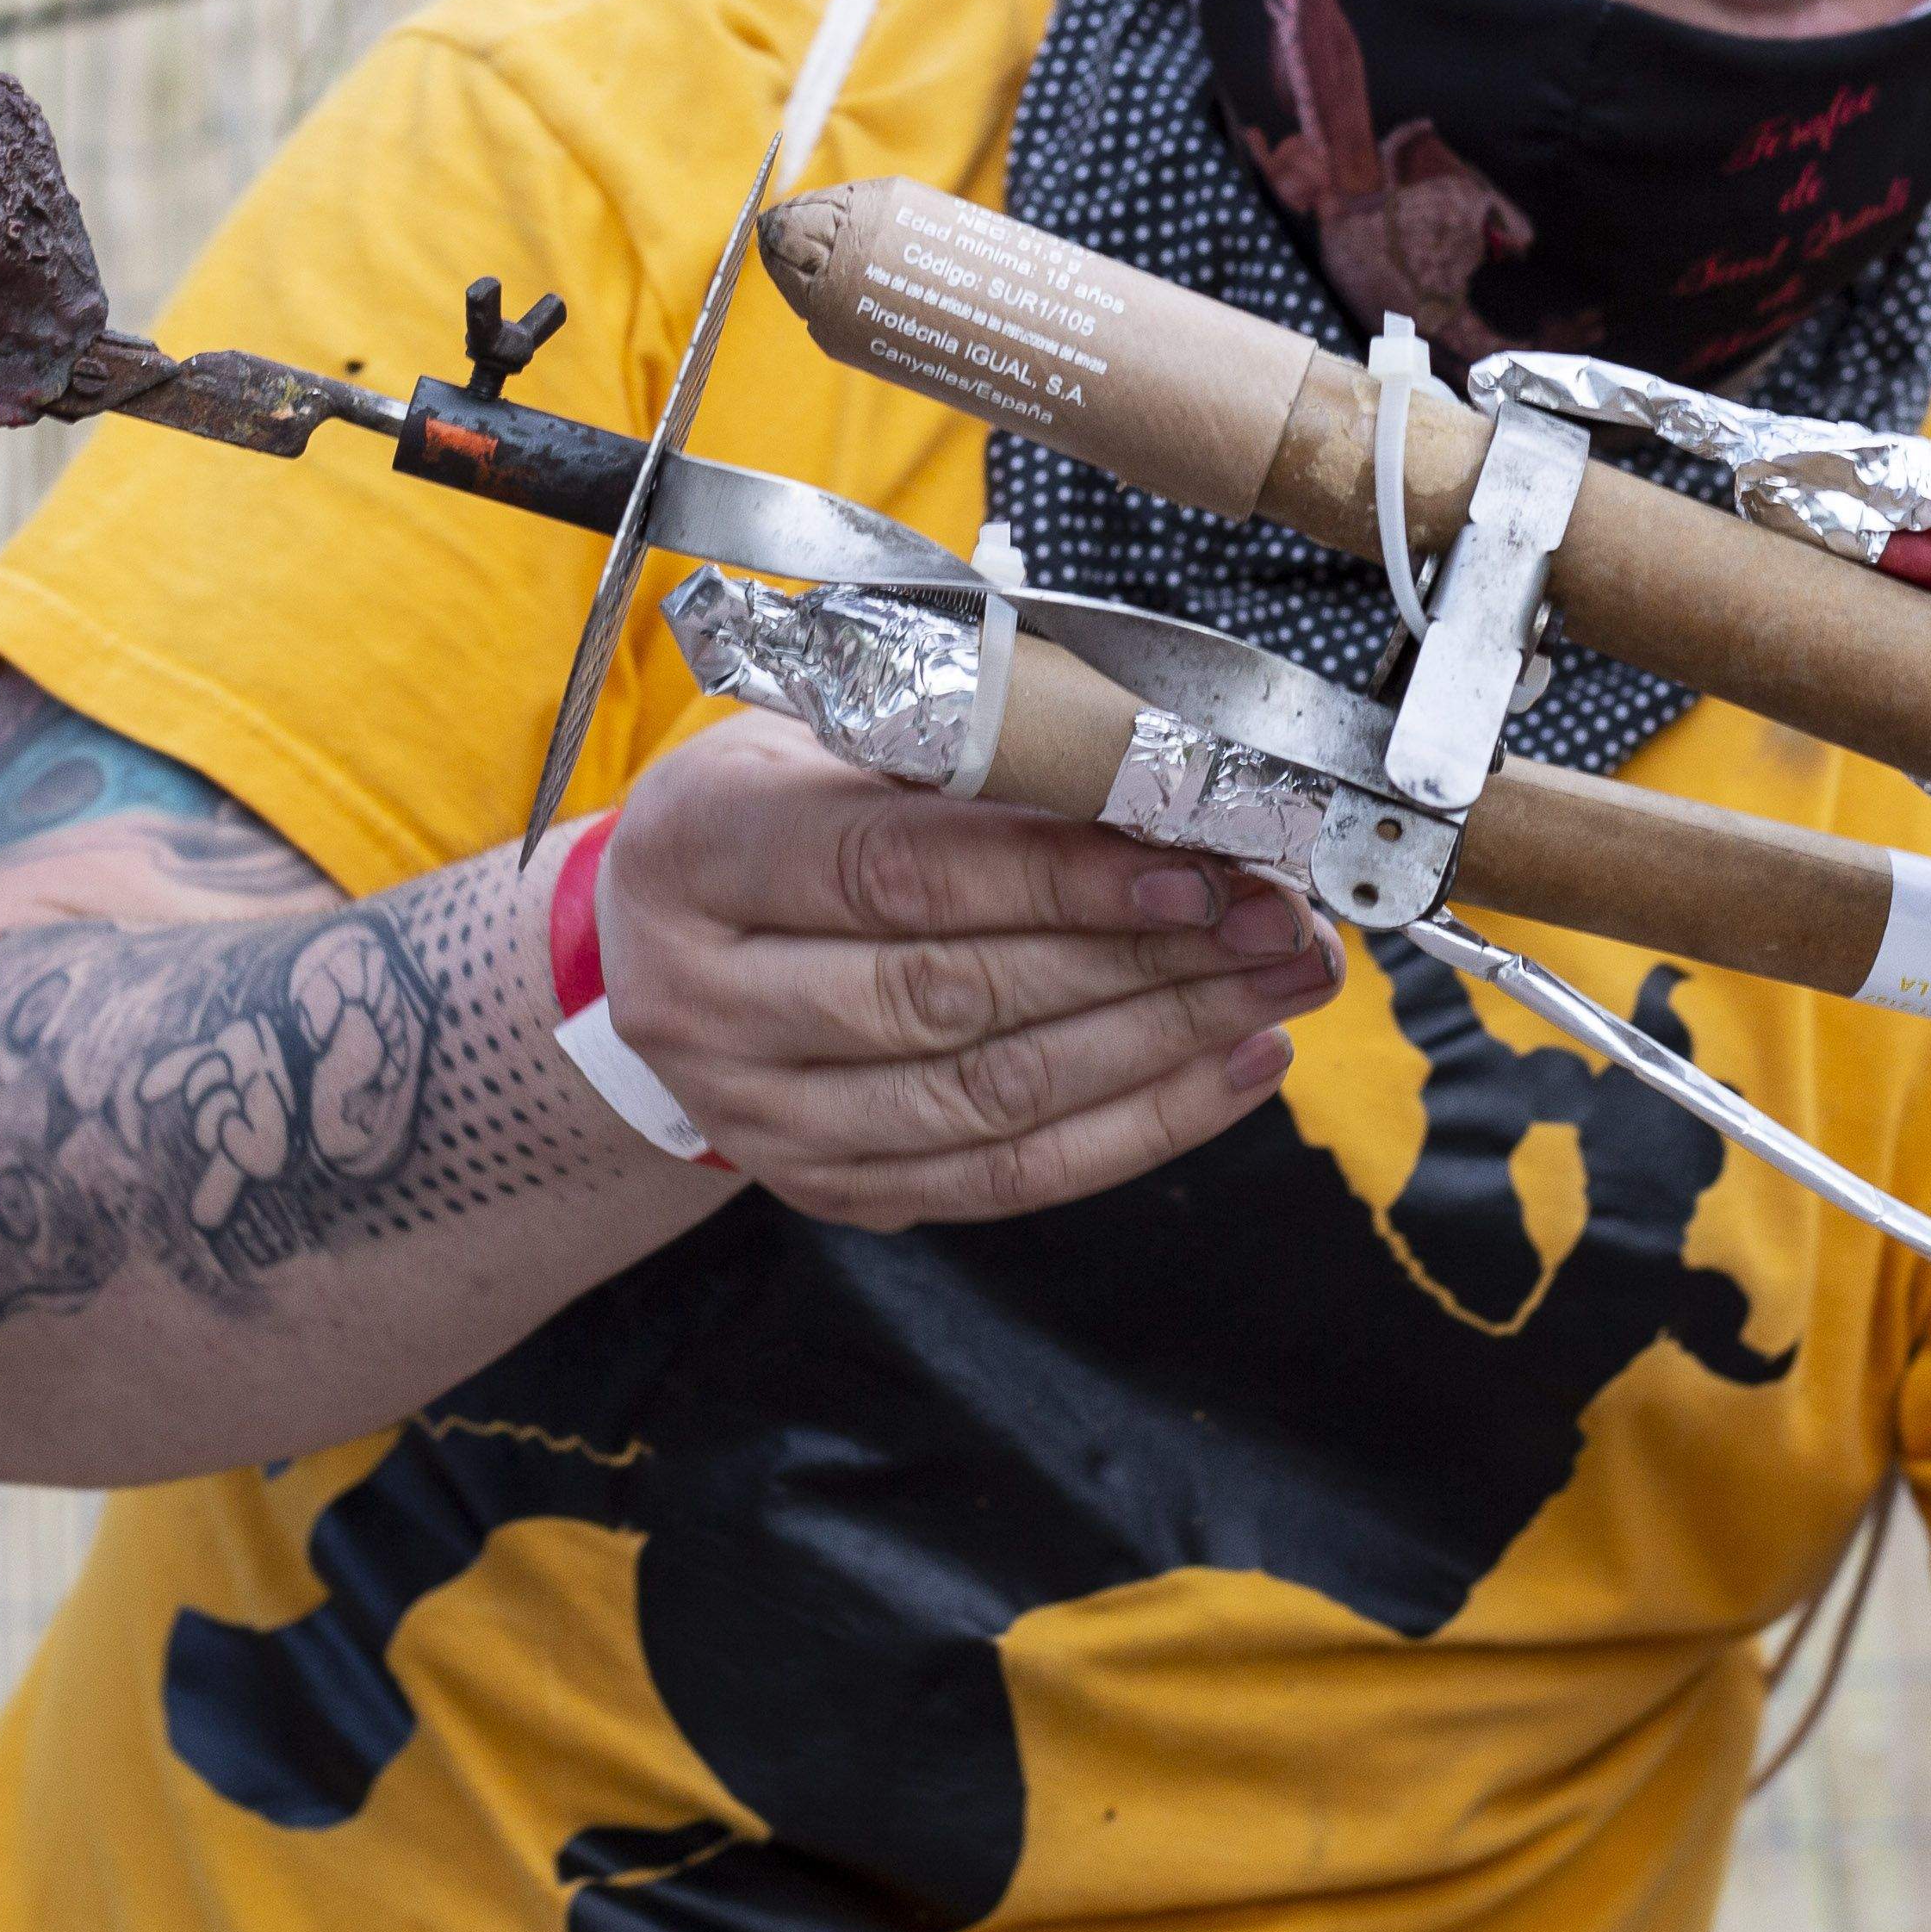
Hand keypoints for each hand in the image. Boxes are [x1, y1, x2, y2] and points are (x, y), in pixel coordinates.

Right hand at [591, 712, 1343, 1226]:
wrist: (653, 946)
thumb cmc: (772, 814)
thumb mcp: (827, 742)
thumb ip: (963, 759)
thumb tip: (1159, 781)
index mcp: (699, 852)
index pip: (896, 873)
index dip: (1056, 876)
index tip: (1195, 862)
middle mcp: (704, 1000)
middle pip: (953, 997)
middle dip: (1143, 961)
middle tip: (1275, 926)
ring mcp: (758, 1114)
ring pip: (990, 1101)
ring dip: (1162, 1046)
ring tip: (1277, 992)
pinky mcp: (826, 1188)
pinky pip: (1004, 1178)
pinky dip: (1137, 1128)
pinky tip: (1230, 1069)